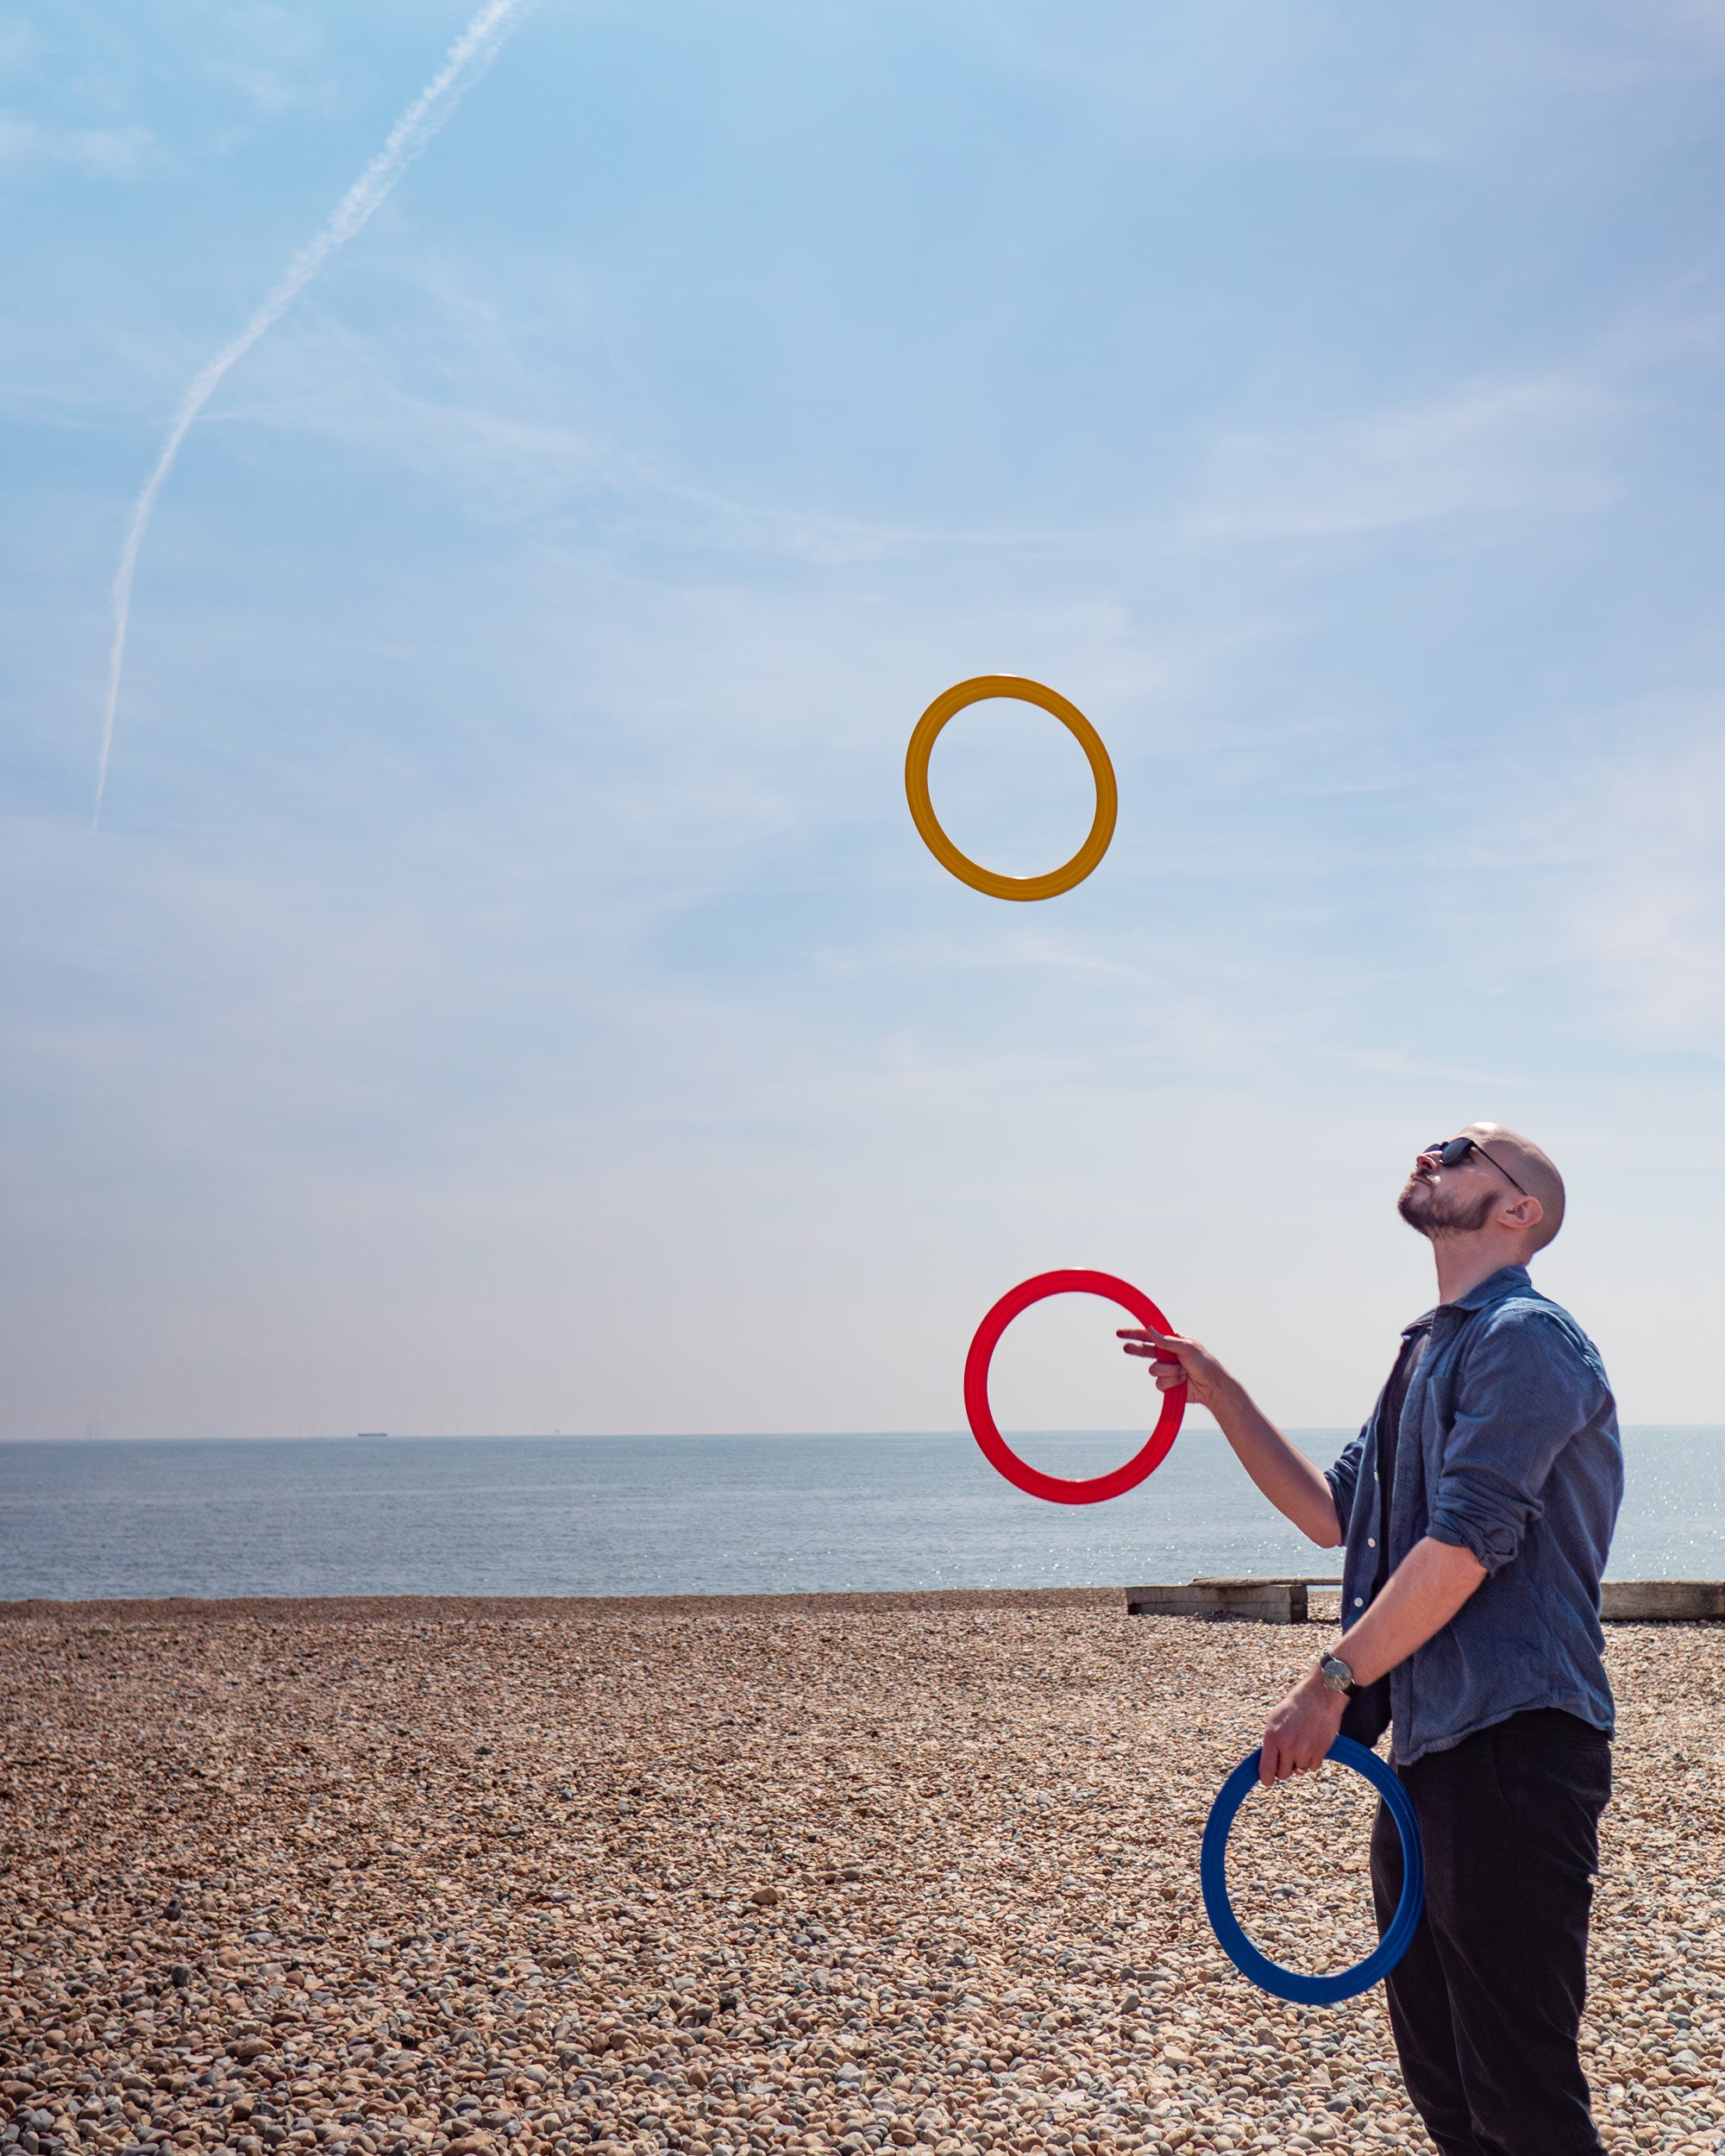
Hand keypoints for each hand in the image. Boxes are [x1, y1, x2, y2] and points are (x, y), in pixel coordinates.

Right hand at [1116, 1323, 1230, 1412]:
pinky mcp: (1167, 1384)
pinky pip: (1159, 1383)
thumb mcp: (1187, 1348)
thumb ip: (1166, 1341)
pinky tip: (1182, 1382)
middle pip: (1145, 1351)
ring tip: (1183, 1372)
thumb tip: (1150, 1328)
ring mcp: (1167, 1369)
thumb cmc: (1205, 1365)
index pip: (1151, 1334)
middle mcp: (1168, 1354)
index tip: (1120, 1333)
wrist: (1212, 1388)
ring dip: (1168, 1371)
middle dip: (1137, 1350)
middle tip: (1126, 1348)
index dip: (1135, 1333)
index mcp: (1174, 1341)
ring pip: (1153, 1369)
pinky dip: (1171, 1382)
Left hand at [1258, 1669, 1346, 1783]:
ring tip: (1303, 1742)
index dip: (1266, 1778)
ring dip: (1300, 1762)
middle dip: (1285, 1768)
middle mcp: (1288, 1745)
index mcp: (1273, 1736)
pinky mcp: (1320, 1751)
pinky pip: (1313, 1767)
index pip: (1266, 1769)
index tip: (1268, 1781)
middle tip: (1288, 1756)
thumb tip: (1267, 1763)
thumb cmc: (1295, 1706)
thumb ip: (1271, 1742)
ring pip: (1300, 1770)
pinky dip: (1313, 1759)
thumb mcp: (1275, 1720)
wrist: (1319, 1696)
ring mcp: (1305, 1750)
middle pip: (1284, 1774)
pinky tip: (1313, 1743)